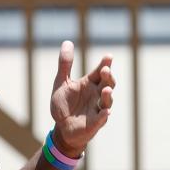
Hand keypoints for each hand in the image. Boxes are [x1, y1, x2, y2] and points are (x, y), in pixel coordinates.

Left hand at [49, 41, 114, 157]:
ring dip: (108, 95)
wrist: (61, 127)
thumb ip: (65, 64)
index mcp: (89, 83)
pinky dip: (104, 115)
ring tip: (106, 89)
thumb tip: (67, 42)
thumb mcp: (61, 82)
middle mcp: (96, 94)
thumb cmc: (64, 104)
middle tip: (105, 70)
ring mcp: (97, 108)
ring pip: (107, 101)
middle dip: (108, 77)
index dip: (105, 64)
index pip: (100, 72)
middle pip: (108, 84)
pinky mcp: (95, 122)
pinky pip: (102, 118)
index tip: (108, 57)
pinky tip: (106, 112)